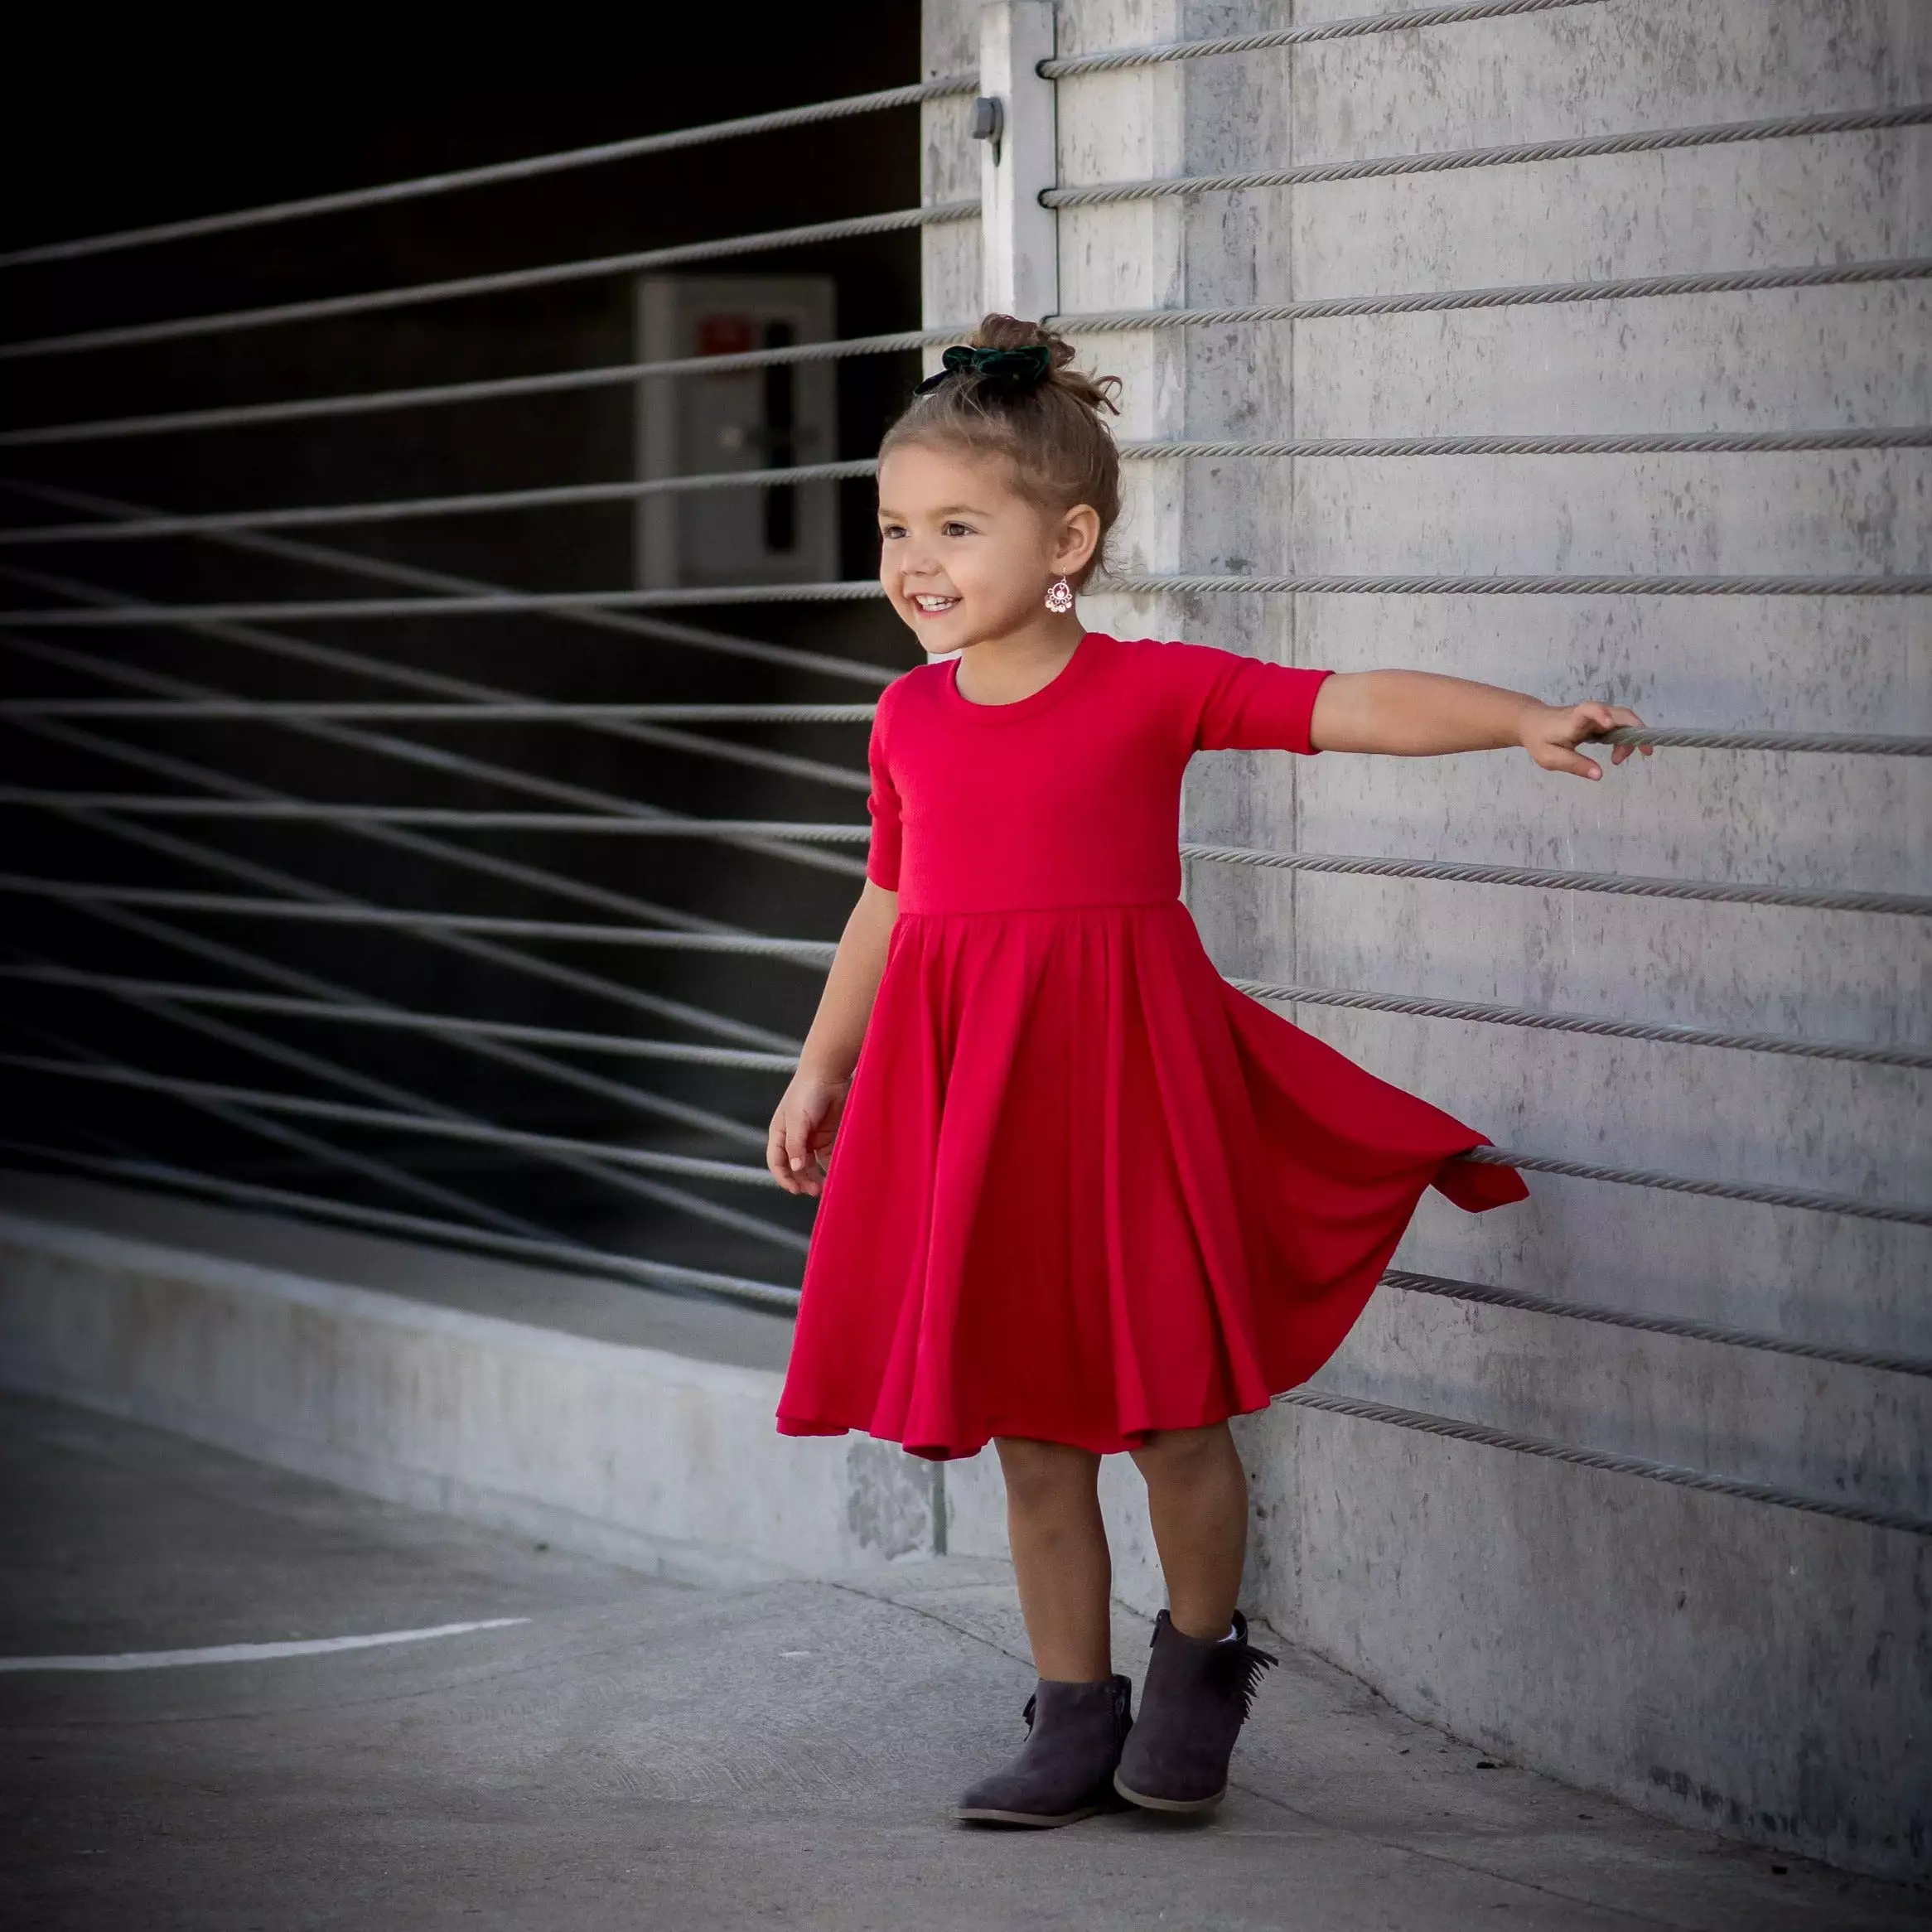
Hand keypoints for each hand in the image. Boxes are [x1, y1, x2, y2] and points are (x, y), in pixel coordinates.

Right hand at [766, 1070, 849, 1196]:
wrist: (829, 1073)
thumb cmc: (807, 1093)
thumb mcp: (797, 1120)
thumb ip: (796, 1145)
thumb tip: (796, 1168)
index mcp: (780, 1134)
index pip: (777, 1162)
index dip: (784, 1178)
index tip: (795, 1190)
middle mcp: (794, 1139)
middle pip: (795, 1167)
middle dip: (801, 1180)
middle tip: (813, 1191)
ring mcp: (811, 1138)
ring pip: (811, 1165)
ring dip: (815, 1177)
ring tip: (823, 1187)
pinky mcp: (828, 1136)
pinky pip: (828, 1157)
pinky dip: (830, 1167)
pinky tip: (836, 1173)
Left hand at [1518, 701, 1652, 779]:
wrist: (1532, 722)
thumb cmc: (1539, 739)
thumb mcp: (1550, 758)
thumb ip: (1574, 765)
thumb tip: (1599, 775)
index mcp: (1572, 720)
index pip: (1587, 710)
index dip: (1600, 714)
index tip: (1608, 725)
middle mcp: (1588, 713)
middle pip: (1619, 714)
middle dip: (1635, 731)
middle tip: (1644, 754)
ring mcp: (1596, 715)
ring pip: (1623, 719)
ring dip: (1631, 737)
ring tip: (1619, 760)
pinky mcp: (1599, 719)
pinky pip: (1619, 725)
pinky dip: (1625, 738)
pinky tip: (1619, 754)